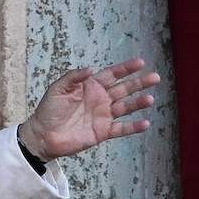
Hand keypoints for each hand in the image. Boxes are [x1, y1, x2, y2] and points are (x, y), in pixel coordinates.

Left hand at [20, 57, 160, 160]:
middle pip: (124, 89)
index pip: (112, 74)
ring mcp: (103, 116)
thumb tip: (91, 68)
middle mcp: (100, 99)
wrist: (43, 135)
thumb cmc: (48, 110)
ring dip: (138, 103)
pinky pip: (121, 128)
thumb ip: (73, 77)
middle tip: (155, 77)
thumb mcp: (58, 89)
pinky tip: (145, 123)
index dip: (126, 68)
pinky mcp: (103, 132)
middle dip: (139, 83)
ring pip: (126, 107)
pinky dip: (133, 127)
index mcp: (90, 86)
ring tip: (150, 99)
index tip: (140, 63)